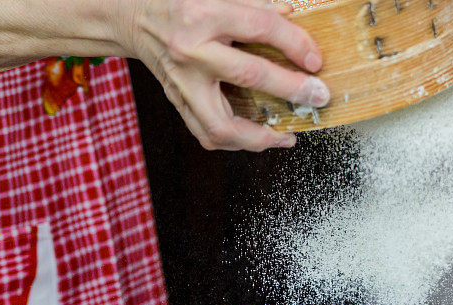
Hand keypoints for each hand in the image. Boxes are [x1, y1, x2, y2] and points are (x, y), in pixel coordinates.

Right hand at [118, 0, 329, 150]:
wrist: (134, 18)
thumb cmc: (180, 4)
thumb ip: (255, 5)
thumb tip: (293, 18)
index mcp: (204, 14)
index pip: (260, 27)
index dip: (295, 43)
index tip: (315, 60)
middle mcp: (192, 50)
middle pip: (249, 76)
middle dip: (290, 89)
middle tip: (317, 96)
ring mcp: (183, 82)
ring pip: (222, 126)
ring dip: (259, 137)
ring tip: (284, 135)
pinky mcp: (178, 102)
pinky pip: (207, 134)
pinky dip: (236, 142)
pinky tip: (257, 137)